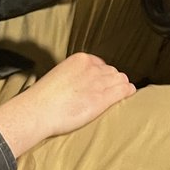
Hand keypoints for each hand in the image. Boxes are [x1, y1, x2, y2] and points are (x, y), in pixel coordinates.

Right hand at [0, 53, 135, 156]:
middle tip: (109, 90)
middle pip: (111, 71)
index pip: (100, 63)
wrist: (39, 110)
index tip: (101, 81)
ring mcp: (99, 82)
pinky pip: (124, 90)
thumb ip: (73, 74)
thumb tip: (79, 82)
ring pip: (120, 79)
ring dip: (120, 85)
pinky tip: (130, 93)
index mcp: (80, 59)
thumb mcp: (59, 75)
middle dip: (112, 80)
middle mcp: (92, 68)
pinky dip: (128, 91)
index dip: (102, 73)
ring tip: (121, 92)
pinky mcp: (103, 98)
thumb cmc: (43, 98)